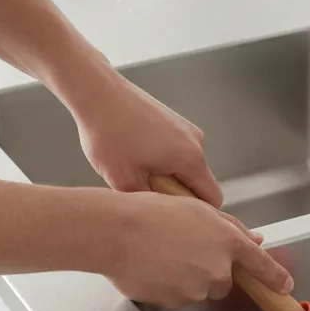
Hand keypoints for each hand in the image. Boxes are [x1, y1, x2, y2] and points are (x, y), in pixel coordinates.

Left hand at [73, 71, 222, 207]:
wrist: (96, 92)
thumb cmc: (107, 133)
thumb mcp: (123, 181)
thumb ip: (150, 205)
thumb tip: (161, 217)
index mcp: (190, 158)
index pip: (213, 200)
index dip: (198, 216)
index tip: (173, 219)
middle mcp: (196, 142)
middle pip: (200, 184)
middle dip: (177, 195)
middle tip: (145, 194)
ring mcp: (186, 129)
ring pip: (187, 168)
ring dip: (168, 177)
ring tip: (136, 171)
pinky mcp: (175, 121)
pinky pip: (178, 152)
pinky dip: (162, 161)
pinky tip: (135, 155)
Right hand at [105, 192, 292, 309]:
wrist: (116, 232)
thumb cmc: (150, 213)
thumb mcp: (197, 209)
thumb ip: (231, 227)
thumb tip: (255, 238)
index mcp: (227, 242)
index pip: (261, 265)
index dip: (274, 277)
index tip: (284, 286)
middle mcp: (217, 269)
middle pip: (223, 280)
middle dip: (209, 270)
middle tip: (183, 251)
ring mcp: (197, 289)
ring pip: (198, 290)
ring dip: (186, 278)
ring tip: (161, 256)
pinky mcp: (176, 304)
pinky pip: (177, 299)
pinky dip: (168, 287)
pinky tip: (151, 268)